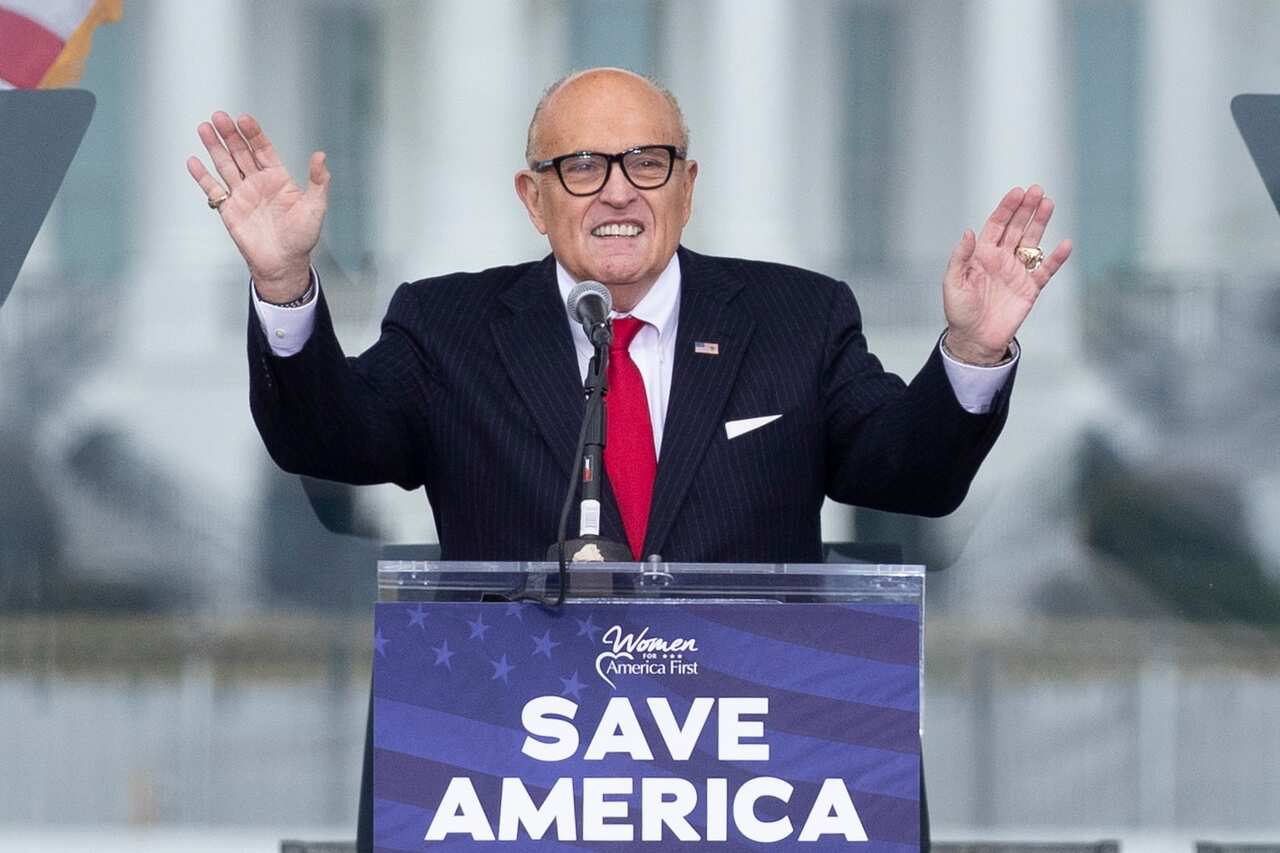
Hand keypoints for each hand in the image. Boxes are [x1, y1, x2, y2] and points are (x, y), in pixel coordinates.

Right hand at [186, 112, 328, 302]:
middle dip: (230, 134)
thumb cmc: (302, 237)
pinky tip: (194, 162)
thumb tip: (321, 156)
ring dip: (215, 147)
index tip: (244, 119)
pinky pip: (213, 189)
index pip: (263, 149)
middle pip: (241, 152)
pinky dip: (202, 176)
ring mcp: (242, 194)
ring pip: (225, 165)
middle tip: (220, 117)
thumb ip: (318, 181)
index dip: (253, 134)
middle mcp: (258, 182)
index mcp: (278, 178)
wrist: (284, 263)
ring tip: (205, 128)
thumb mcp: (315, 207)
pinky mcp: (229, 209)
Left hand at [942, 185, 1071, 363]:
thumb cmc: (959, 311)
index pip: (996, 225)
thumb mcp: (953, 283)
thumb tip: (969, 232)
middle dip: (1026, 209)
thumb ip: (961, 257)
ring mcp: (1017, 272)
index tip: (1017, 192)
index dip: (1007, 208)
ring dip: (1040, 223)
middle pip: (1017, 228)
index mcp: (982, 255)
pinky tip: (1065, 244)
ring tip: (1049, 203)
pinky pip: (1045, 270)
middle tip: (1037, 190)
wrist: (975, 339)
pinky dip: (1056, 258)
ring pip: (1032, 242)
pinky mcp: (1030, 288)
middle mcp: (1001, 259)